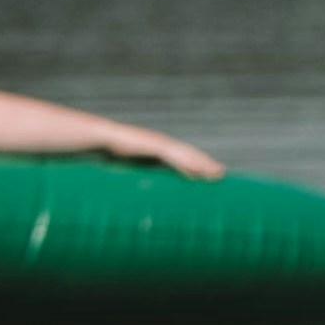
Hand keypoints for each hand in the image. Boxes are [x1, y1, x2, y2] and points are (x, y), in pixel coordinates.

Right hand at [109, 125, 227, 179]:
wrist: (102, 137)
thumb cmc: (113, 152)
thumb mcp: (131, 164)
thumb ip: (140, 172)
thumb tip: (140, 187)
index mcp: (159, 149)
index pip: (183, 156)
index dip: (196, 163)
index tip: (209, 173)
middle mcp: (163, 145)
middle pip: (189, 155)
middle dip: (206, 163)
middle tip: (221, 173)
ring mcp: (159, 144)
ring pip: (186, 155)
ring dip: (201, 164)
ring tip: (215, 173)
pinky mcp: (154, 146)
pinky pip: (174, 157)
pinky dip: (186, 165)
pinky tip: (196, 173)